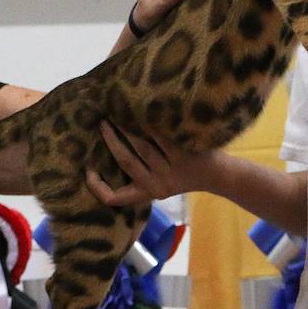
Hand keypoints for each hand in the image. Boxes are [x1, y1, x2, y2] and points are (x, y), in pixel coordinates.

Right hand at [85, 121, 216, 205]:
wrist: (219, 175)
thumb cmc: (185, 174)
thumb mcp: (161, 182)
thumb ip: (141, 172)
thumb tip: (114, 145)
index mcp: (147, 193)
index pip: (116, 198)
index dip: (98, 187)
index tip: (88, 171)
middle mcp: (156, 186)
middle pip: (125, 160)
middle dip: (111, 139)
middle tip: (102, 122)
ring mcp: (170, 172)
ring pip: (141, 146)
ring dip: (126, 127)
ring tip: (118, 112)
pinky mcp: (184, 157)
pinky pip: (161, 136)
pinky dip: (150, 122)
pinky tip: (143, 109)